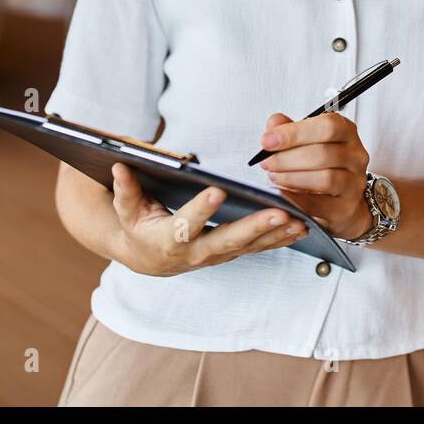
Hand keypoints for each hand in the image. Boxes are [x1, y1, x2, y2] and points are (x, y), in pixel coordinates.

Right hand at [109, 162, 307, 276]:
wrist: (147, 258)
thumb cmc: (137, 226)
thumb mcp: (126, 208)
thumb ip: (125, 189)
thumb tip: (120, 165)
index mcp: (168, 239)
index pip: (185, 224)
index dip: (200, 209)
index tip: (218, 191)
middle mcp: (195, 253)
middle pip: (227, 240)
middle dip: (255, 227)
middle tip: (279, 213)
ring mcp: (216, 256)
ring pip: (249, 247)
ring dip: (276, 235)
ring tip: (300, 220)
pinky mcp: (230, 254)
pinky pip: (258, 248)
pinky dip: (280, 239)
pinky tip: (302, 227)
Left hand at [258, 112, 372, 240]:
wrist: (342, 201)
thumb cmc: (321, 166)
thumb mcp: (305, 142)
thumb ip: (289, 130)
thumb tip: (274, 123)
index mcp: (346, 131)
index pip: (327, 126)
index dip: (295, 133)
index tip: (268, 140)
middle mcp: (356, 155)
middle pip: (323, 153)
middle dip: (288, 158)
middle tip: (267, 162)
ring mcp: (354, 182)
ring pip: (325, 178)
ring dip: (292, 178)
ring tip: (274, 177)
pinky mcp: (347, 207)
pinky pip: (319, 204)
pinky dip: (296, 199)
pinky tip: (281, 195)